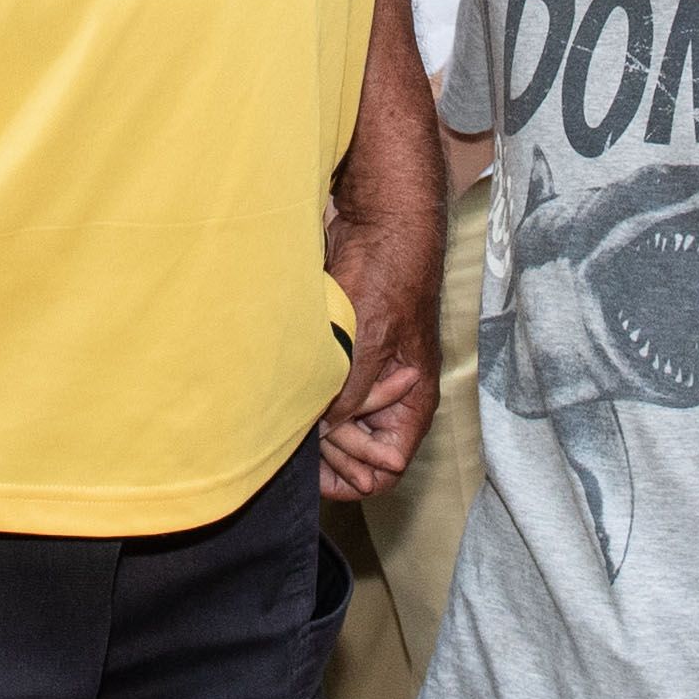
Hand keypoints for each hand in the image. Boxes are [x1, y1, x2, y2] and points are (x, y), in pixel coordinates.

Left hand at [316, 181, 437, 501]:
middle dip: (330, 451)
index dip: (355, 473)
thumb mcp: (371, 340)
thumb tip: (323, 433)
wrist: (380, 224)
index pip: (387, 468)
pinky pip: (323, 397)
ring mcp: (366, 378)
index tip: (321, 458)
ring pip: (336, 428)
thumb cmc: (389, 275)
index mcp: (412, 401)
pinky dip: (306, 400)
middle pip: (358, 455)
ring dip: (315, 426)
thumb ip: (351, 392)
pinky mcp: (343, 358)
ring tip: (293, 413)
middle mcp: (391, 397)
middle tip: (303, 433)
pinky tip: (285, 392)